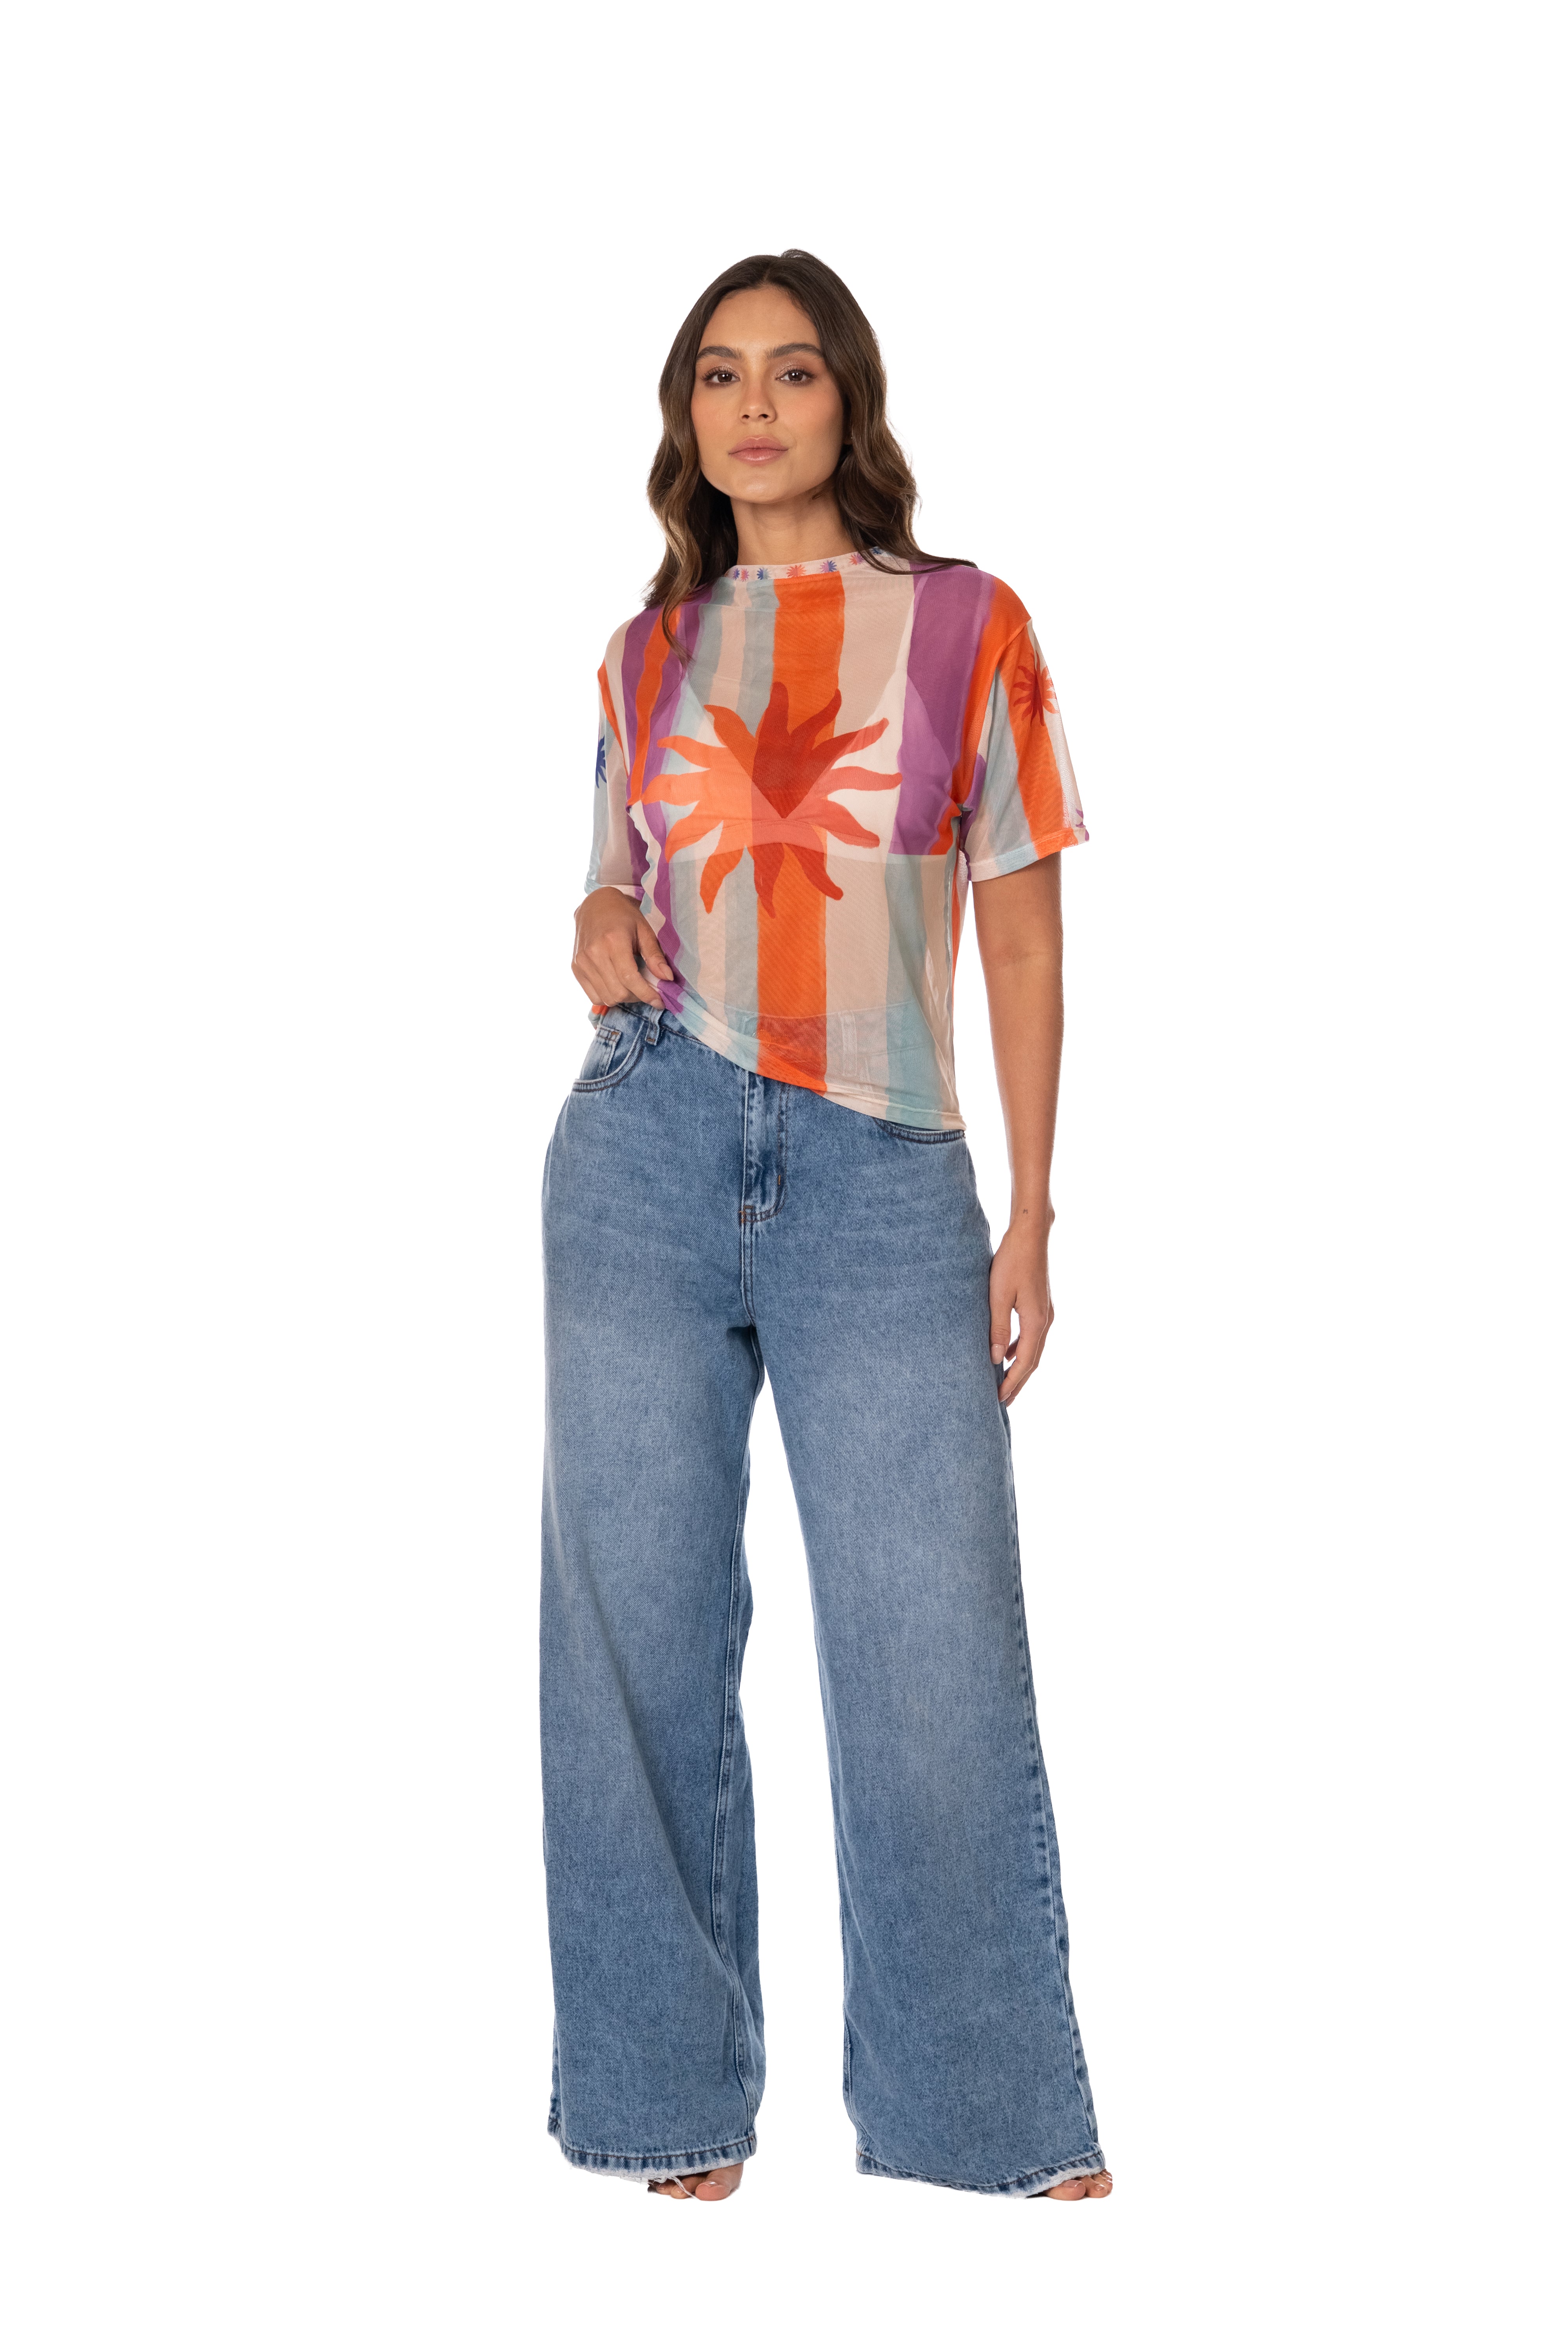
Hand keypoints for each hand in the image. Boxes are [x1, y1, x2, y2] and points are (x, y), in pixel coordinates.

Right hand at [571, 887, 672, 1008]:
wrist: (594, 905)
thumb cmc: (623, 916)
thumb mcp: (644, 930)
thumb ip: (655, 955)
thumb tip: (667, 979)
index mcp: (613, 941)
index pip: (630, 979)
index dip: (646, 994)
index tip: (659, 1001)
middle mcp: (593, 953)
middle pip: (618, 992)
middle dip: (637, 996)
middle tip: (647, 989)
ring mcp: (581, 962)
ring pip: (606, 998)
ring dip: (623, 998)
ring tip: (632, 986)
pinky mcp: (575, 968)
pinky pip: (593, 996)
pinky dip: (608, 996)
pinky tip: (616, 984)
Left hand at [989, 1214, 1054, 1405]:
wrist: (1030, 1236)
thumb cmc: (1012, 1262)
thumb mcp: (998, 1296)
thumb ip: (998, 1328)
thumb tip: (996, 1359)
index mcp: (1036, 1322)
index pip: (1025, 1362)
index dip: (1013, 1382)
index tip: (999, 1399)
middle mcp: (1045, 1321)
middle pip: (1032, 1361)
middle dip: (1018, 1382)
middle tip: (1003, 1402)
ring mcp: (1045, 1313)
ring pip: (1033, 1349)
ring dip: (1020, 1368)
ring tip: (1005, 1383)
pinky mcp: (1040, 1305)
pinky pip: (1031, 1336)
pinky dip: (1020, 1349)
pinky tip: (1008, 1353)